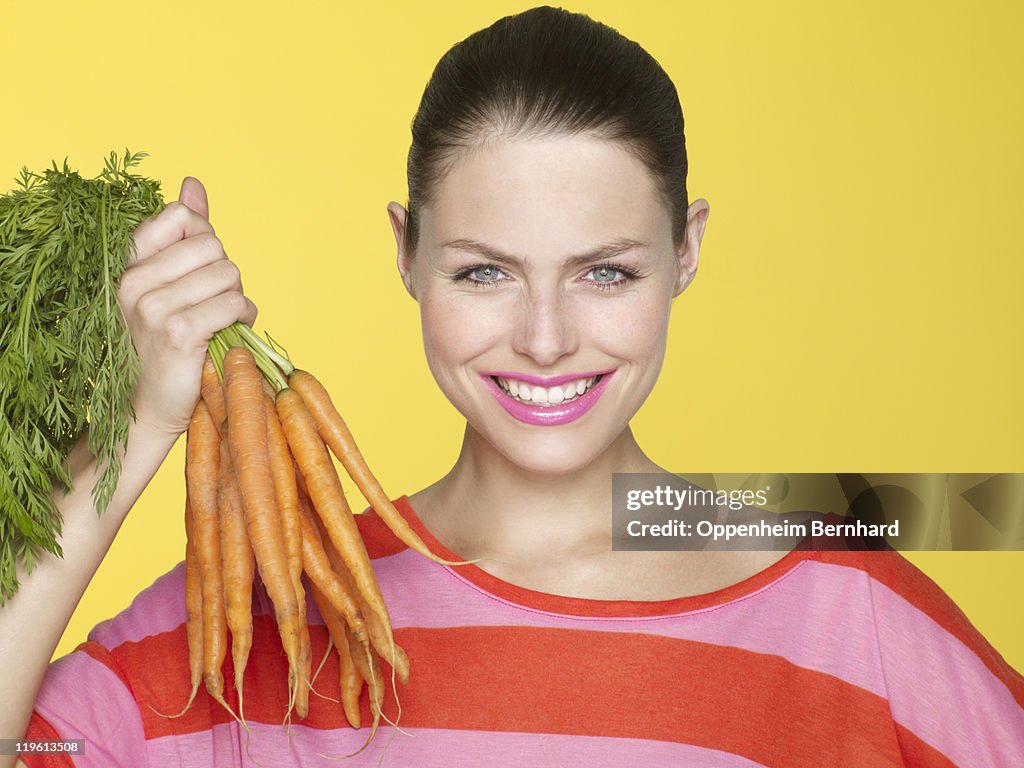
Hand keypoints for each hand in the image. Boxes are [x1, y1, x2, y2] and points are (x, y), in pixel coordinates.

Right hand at [117, 177, 256, 440]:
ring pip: (228, 274)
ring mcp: (154, 308)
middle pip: (212, 246)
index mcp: (127, 264)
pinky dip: (243, 317)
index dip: (205, 241)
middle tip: (214, 303)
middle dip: (226, 273)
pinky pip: (233, 304)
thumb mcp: (167, 284)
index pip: (179, 217)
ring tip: (219, 321)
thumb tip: (192, 185)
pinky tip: (229, 333)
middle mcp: (133, 282)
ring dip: (237, 298)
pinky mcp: (179, 333)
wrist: (146, 408)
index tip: (199, 272)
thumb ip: (182, 233)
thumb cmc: (162, 344)